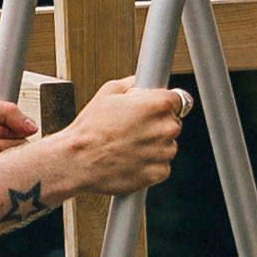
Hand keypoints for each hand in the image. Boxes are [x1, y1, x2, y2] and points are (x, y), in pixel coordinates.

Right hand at [52, 78, 188, 200]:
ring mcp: (164, 152)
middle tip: (133, 129)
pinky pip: (161, 166)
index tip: (156, 109)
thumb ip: (131, 84)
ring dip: (154, 146)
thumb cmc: (89, 129)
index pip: (179, 100)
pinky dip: (149, 164)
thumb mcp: (106, 93)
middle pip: (173, 123)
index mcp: (157, 105)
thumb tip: (139, 83)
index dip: (164, 104)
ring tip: (128, 146)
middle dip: (157, 125)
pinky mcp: (158, 173)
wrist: (77, 161)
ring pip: (167, 146)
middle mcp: (166, 128)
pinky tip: (130, 160)